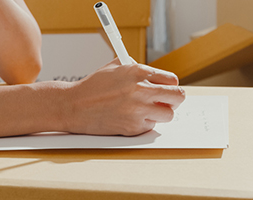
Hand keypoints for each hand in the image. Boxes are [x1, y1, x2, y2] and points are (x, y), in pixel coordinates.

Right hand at [63, 58, 185, 135]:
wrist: (75, 106)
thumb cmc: (92, 87)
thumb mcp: (114, 67)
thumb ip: (136, 68)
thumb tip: (153, 74)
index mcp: (138, 72)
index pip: (172, 80)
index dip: (171, 85)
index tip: (169, 88)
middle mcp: (141, 91)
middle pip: (178, 97)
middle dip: (175, 99)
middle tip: (168, 101)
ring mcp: (138, 110)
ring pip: (168, 114)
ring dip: (161, 113)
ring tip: (147, 110)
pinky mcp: (133, 127)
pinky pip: (150, 126)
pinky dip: (144, 123)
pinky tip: (130, 117)